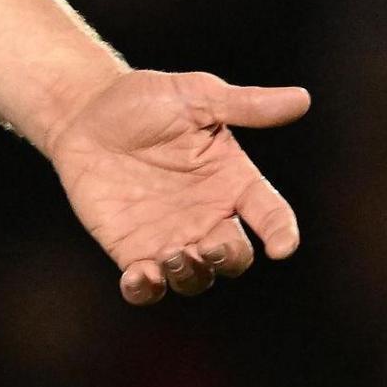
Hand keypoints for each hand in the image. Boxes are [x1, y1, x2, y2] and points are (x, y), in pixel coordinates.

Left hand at [34, 69, 305, 304]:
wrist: (84, 113)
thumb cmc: (145, 100)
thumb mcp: (196, 96)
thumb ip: (244, 105)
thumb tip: (302, 99)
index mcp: (232, 182)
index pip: (270, 214)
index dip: (282, 233)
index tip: (282, 247)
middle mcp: (207, 216)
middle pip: (234, 256)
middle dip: (227, 259)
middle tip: (206, 246)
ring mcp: (170, 237)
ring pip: (195, 278)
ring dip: (190, 276)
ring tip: (172, 255)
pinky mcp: (132, 250)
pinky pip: (147, 285)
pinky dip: (146, 290)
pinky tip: (139, 277)